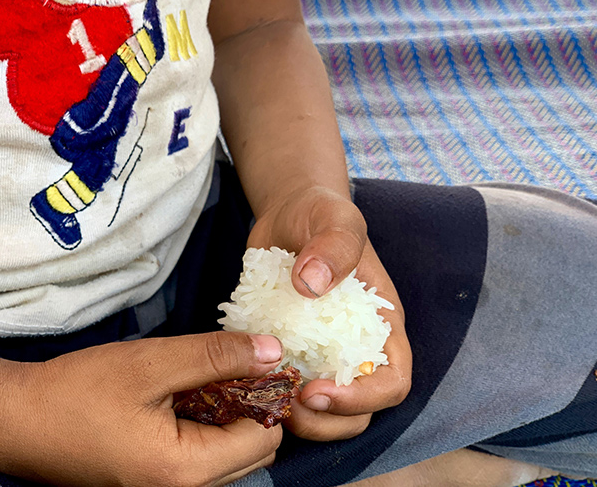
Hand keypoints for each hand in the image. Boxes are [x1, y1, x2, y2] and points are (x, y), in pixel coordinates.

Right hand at [5, 332, 284, 485]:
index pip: (265, 436)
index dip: (265, 392)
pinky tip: (178, 400)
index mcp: (186, 471)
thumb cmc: (78, 392)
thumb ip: (216, 356)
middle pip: (253, 450)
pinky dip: (204, 427)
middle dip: (248, 405)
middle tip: (218, 366)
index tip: (249, 357)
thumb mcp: (151, 363)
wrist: (16, 422)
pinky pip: (202, 460)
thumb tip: (274, 351)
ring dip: (226, 416)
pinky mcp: (155, 485)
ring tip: (193, 382)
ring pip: (230, 456)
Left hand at [248, 186, 411, 440]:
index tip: (319, 391)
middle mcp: (356, 347)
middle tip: (285, 403)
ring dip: (299, 418)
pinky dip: (269, 396)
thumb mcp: (335, 218)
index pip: (391, 382)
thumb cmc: (321, 214)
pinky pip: (286, 389)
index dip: (362, 398)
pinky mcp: (291, 352)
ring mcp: (322, 354)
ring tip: (265, 398)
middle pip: (359, 412)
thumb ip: (333, 246)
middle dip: (326, 421)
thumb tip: (312, 285)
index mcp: (382, 325)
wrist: (288, 213)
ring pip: (324, 412)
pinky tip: (243, 383)